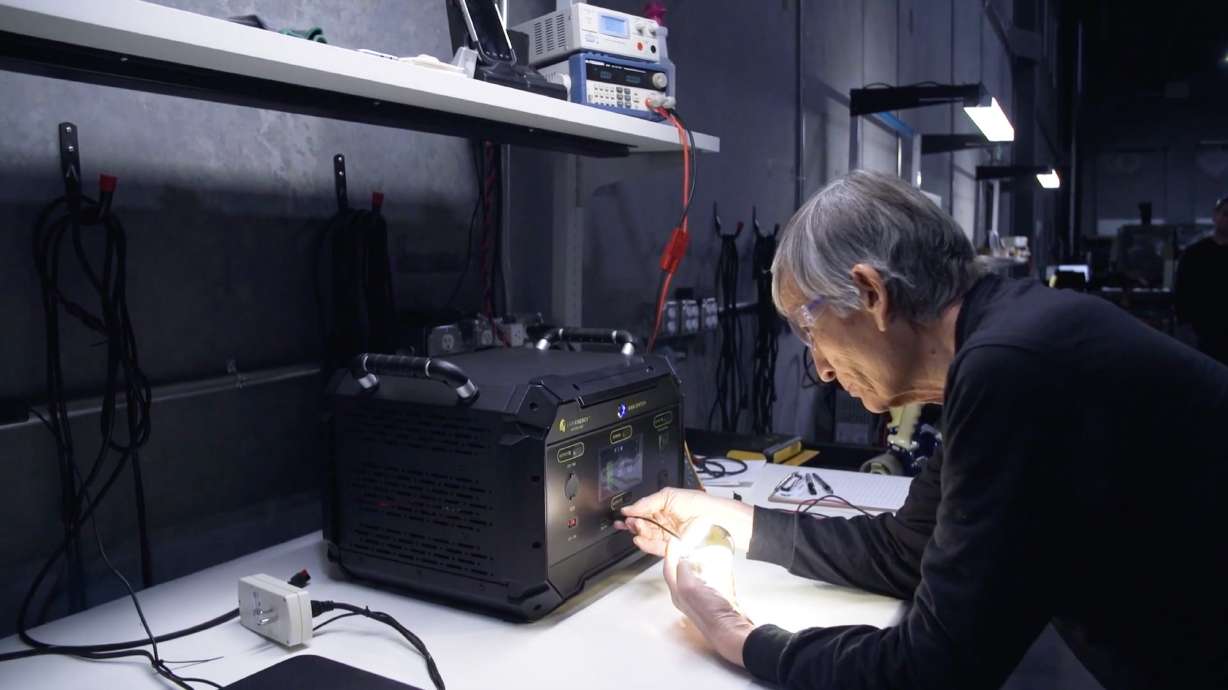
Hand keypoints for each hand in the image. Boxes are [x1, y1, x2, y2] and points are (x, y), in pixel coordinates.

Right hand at [615, 488, 753, 556]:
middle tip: (629, 522)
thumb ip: (648, 502)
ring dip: (639, 532)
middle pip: (643, 525)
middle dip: (633, 523)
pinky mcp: (672, 549)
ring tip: (636, 528)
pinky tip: (639, 539)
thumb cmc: (699, 505)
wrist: (717, 520)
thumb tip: (629, 508)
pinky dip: (646, 544)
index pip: (643, 511)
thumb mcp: (670, 495)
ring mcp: (669, 536)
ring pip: (648, 536)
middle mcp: (666, 522)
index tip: (623, 515)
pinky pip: (655, 548)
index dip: (632, 514)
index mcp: (664, 507)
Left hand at [663, 537, 753, 666]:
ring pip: (694, 577)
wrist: (732, 632)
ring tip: (700, 552)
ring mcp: (702, 600)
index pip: (669, 570)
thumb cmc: (711, 612)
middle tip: (685, 544)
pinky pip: (710, 582)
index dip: (670, 554)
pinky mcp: (716, 601)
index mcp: (678, 594)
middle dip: (680, 558)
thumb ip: (683, 572)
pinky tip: (717, 566)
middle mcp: (687, 598)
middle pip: (679, 573)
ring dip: (696, 564)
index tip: (674, 540)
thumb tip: (682, 560)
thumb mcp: (690, 588)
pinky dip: (711, 571)